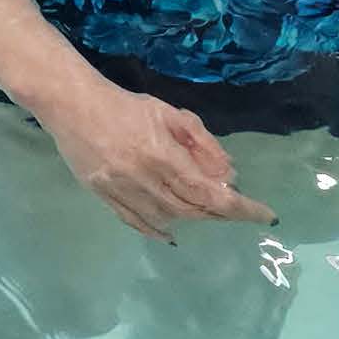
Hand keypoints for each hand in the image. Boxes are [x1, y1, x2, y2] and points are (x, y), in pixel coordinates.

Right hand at [41, 75, 271, 241]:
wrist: (72, 105)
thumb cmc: (125, 105)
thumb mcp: (170, 113)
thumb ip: (202, 142)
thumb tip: (228, 174)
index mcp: (163, 155)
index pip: (210, 192)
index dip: (241, 207)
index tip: (266, 215)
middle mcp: (143, 179)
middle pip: (191, 209)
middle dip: (219, 213)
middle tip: (236, 210)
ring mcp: (121, 191)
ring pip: (166, 218)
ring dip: (192, 219)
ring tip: (206, 213)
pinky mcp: (104, 196)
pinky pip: (135, 222)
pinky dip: (156, 231)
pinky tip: (170, 234)